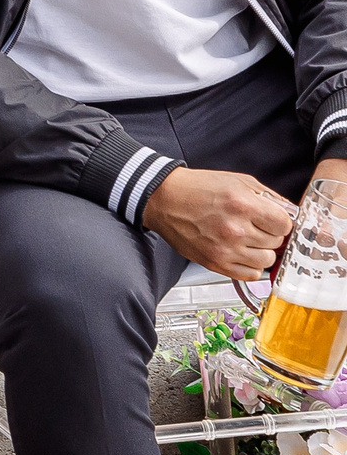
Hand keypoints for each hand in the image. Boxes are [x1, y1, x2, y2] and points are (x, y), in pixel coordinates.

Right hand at [144, 165, 296, 280]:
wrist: (163, 199)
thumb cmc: (197, 188)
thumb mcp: (236, 180)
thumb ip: (268, 197)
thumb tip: (290, 214)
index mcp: (242, 204)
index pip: (284, 224)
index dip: (280, 222)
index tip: (272, 220)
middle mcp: (235, 228)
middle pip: (276, 242)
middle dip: (268, 234)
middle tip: (253, 226)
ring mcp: (225, 248)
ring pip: (267, 260)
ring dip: (260, 250)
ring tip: (245, 239)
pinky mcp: (215, 263)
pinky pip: (250, 274)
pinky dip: (250, 266)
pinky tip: (240, 252)